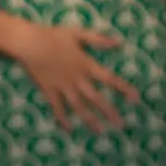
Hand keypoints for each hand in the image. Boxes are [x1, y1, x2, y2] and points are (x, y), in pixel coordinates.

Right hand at [15, 23, 138, 131]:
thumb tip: (118, 43)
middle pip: (96, 98)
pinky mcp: (49, 91)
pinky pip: (57, 107)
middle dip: (109, 112)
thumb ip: (97, 39)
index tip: (135, 98)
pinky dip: (62, 119)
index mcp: (86, 65)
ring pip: (79, 106)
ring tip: (100, 131)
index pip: (109, 79)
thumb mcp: (77, 33)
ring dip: (90, 119)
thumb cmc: (52, 36)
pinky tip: (69, 129)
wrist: (29, 43)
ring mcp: (63, 87)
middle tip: (121, 125)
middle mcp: (77, 79)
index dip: (123, 88)